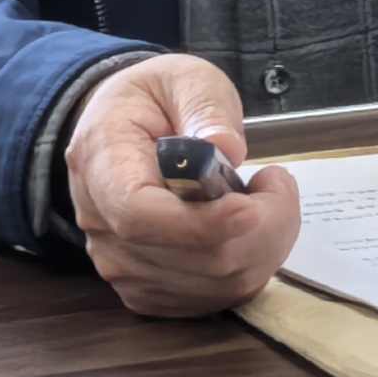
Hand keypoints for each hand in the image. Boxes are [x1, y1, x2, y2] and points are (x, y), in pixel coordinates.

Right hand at [64, 55, 302, 318]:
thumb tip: (226, 148)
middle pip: (188, 257)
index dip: (200, 223)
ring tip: (264, 197)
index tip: (250, 208)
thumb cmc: (155, 100)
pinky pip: (215, 297)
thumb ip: (204, 107)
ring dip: (263, 245)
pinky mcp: (149, 290)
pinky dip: (251, 266)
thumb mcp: (184, 79)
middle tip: (277, 183)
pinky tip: (250, 227)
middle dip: (257, 227)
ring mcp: (122, 265)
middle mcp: (100, 224)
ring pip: (212, 283)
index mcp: (100, 161)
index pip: (139, 214)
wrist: (122, 130)